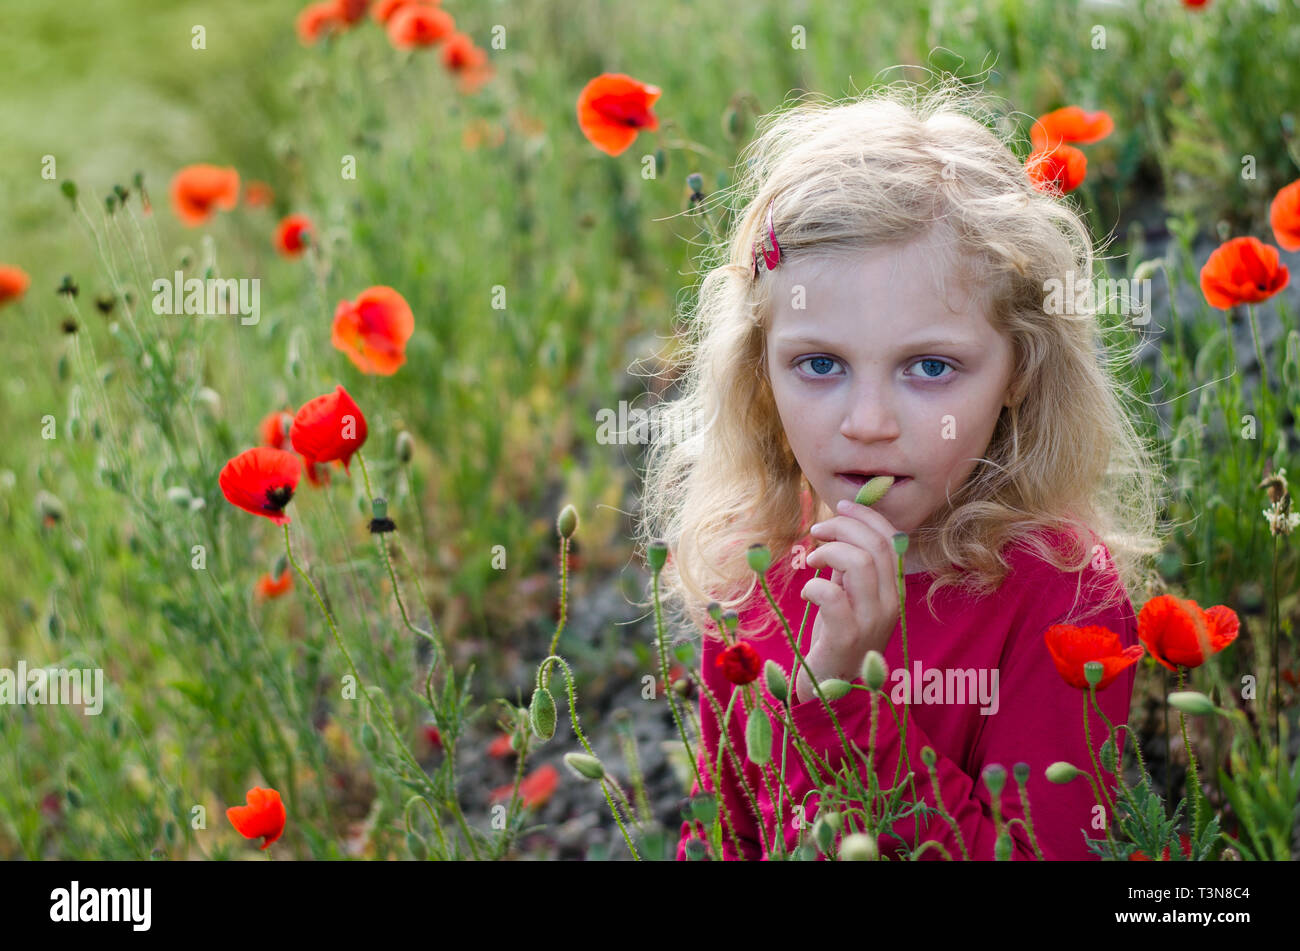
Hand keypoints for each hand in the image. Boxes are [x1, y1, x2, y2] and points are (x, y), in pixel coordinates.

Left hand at [795, 499, 904, 703]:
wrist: (833, 692)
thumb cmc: (837, 640)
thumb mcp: (848, 597)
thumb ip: (849, 569)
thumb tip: (839, 532)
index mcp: (892, 591)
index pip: (892, 539)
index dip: (866, 516)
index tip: (840, 505)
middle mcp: (889, 604)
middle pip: (876, 545)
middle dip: (843, 526)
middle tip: (817, 530)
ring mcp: (871, 621)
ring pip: (859, 563)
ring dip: (829, 552)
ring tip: (811, 560)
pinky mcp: (847, 637)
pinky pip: (833, 596)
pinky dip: (814, 585)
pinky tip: (807, 591)